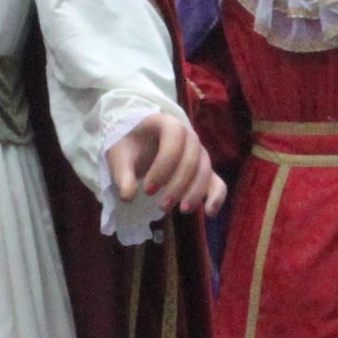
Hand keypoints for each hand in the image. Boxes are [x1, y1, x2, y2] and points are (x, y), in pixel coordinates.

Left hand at [106, 109, 224, 217]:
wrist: (138, 145)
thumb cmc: (129, 147)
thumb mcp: (120, 158)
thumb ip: (123, 175)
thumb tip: (128, 197)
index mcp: (167, 124)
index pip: (174, 139)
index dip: (164, 165)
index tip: (148, 190)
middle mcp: (189, 136)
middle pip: (192, 160)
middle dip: (179, 185)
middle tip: (162, 206)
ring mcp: (199, 153)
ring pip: (205, 172)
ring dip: (195, 193)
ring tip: (181, 210)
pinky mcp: (204, 170)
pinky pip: (217, 182)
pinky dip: (217, 196)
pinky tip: (210, 213)